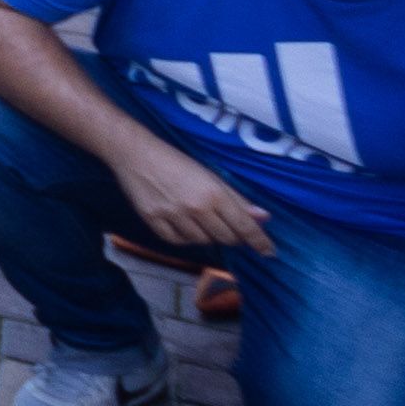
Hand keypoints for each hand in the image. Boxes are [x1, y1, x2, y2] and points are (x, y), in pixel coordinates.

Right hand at [110, 140, 274, 257]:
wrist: (135, 153)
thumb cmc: (176, 160)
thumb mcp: (210, 175)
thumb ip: (237, 198)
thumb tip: (264, 217)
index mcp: (213, 193)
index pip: (244, 226)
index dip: (259, 241)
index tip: (269, 252)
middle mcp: (195, 207)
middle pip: (225, 237)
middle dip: (233, 236)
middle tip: (231, 229)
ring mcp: (173, 216)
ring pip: (202, 241)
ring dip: (208, 235)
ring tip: (202, 221)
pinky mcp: (153, 221)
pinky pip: (177, 242)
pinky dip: (185, 238)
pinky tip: (184, 226)